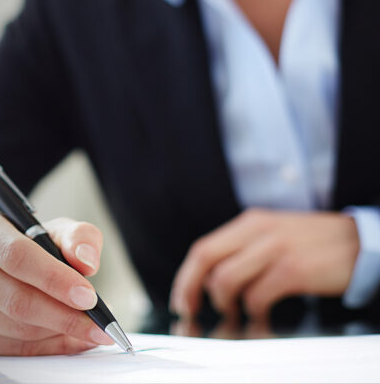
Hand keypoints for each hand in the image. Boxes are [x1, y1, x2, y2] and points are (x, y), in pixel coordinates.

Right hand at [0, 213, 112, 354]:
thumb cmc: (26, 246)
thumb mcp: (53, 231)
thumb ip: (78, 238)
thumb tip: (86, 262)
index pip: (16, 256)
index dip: (55, 279)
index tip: (88, 297)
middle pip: (16, 299)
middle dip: (64, 315)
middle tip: (98, 325)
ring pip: (16, 328)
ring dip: (59, 332)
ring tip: (87, 328)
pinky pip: (12, 349)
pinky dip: (47, 347)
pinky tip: (66, 338)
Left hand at [170, 209, 359, 319]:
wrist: (363, 243)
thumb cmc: (316, 245)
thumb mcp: (275, 235)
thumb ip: (244, 250)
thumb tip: (211, 281)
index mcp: (250, 222)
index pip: (203, 249)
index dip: (186, 278)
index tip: (181, 300)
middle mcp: (258, 231)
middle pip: (205, 260)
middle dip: (191, 291)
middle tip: (192, 313)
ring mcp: (275, 249)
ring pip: (226, 281)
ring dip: (226, 306)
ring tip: (237, 316)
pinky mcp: (293, 270)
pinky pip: (257, 298)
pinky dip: (253, 315)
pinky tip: (260, 320)